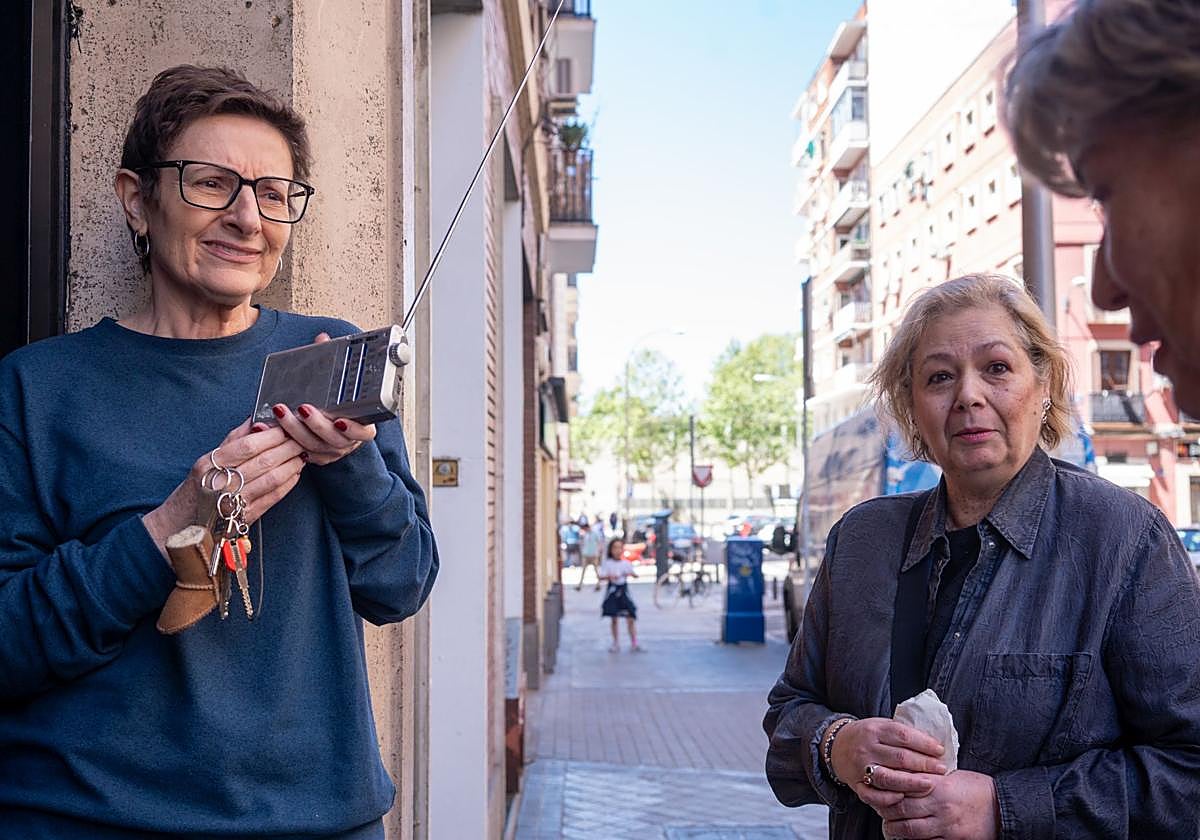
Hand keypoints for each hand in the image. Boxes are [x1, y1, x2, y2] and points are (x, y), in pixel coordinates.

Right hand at [143, 419, 306, 554]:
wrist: (180, 527)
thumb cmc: (196, 489)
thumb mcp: (206, 462)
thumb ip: (232, 440)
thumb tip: (254, 418)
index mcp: (209, 466)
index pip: (247, 445)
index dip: (271, 435)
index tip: (286, 426)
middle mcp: (221, 484)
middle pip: (263, 461)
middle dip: (288, 447)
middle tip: (301, 438)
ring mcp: (234, 503)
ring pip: (272, 479)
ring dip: (292, 464)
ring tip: (301, 454)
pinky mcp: (245, 518)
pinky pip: (273, 497)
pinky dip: (288, 483)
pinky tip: (295, 473)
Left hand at [270, 332, 377, 465]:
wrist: (334, 417)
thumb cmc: (339, 399)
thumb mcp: (338, 379)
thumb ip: (332, 360)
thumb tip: (322, 338)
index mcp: (362, 424)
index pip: (363, 432)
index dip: (352, 428)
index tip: (339, 420)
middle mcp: (348, 441)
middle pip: (334, 440)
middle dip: (316, 425)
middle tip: (302, 408)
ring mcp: (332, 450)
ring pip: (314, 447)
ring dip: (296, 431)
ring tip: (282, 413)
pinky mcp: (317, 455)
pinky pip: (302, 454)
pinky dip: (286, 442)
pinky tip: (271, 429)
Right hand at [830, 718, 946, 811]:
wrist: (836, 746)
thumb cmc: (866, 736)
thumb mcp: (880, 725)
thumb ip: (901, 733)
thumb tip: (932, 744)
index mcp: (874, 730)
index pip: (903, 735)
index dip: (924, 743)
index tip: (940, 750)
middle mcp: (867, 748)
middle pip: (899, 757)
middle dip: (924, 764)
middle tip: (941, 769)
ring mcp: (860, 767)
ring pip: (888, 778)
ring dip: (912, 783)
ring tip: (930, 784)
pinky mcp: (856, 784)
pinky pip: (872, 795)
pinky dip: (888, 798)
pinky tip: (902, 797)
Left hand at [879, 769, 998, 839]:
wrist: (1003, 807)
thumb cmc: (977, 788)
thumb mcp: (952, 775)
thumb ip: (929, 777)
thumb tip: (906, 777)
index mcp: (939, 785)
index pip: (903, 785)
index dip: (886, 788)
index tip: (878, 788)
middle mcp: (940, 805)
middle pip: (901, 808)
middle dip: (885, 810)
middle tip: (879, 810)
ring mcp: (946, 825)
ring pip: (910, 829)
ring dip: (894, 828)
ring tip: (888, 826)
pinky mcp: (953, 839)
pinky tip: (907, 836)